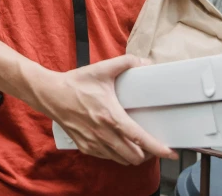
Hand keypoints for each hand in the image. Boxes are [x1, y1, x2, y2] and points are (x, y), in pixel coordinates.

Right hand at [31, 54, 178, 165]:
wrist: (50, 94)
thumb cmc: (76, 84)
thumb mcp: (101, 69)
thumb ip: (125, 62)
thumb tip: (144, 62)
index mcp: (110, 116)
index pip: (139, 138)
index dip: (158, 148)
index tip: (170, 152)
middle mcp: (103, 134)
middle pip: (133, 156)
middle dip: (147, 154)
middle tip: (152, 145)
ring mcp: (93, 143)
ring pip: (121, 160)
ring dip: (132, 156)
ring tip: (137, 146)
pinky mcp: (85, 146)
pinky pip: (107, 158)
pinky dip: (116, 155)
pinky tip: (118, 143)